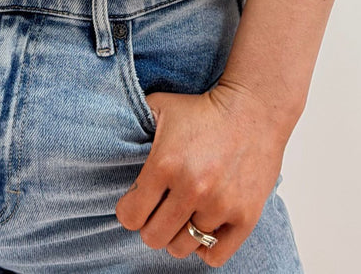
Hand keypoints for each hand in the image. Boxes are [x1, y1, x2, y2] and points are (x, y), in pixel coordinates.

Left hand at [114, 79, 298, 265]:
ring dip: (178, 236)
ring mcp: (220, 205)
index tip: (137, 203)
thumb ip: (134, 123)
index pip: (130, 216)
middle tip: (159, 211)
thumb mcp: (160, 106)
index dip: (129, 211)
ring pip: (183, 248)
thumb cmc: (204, 109)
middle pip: (154, 237)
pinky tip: (204, 228)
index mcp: (165, 164)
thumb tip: (107, 135)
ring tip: (182, 217)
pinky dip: (206, 248)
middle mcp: (192, 188)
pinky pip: (215, 256)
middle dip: (151, 226)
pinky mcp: (245, 216)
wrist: (253, 108)